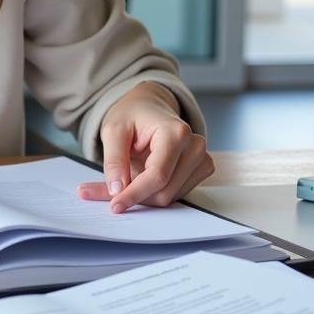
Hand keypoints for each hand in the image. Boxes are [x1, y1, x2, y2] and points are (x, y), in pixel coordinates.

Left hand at [77, 82, 213, 213]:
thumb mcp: (113, 131)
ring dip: (144, 194)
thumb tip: (116, 190)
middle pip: (165, 191)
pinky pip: (175, 193)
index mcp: (176, 133)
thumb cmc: (132, 116)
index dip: (135, 194)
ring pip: (170, 196)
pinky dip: (154, 192)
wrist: (148, 107)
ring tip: (129, 173)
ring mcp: (201, 159)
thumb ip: (113, 160)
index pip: (158, 176)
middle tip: (112, 190)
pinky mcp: (201, 169)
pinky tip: (142, 177)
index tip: (115, 206)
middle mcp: (194, 146)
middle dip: (137, 195)